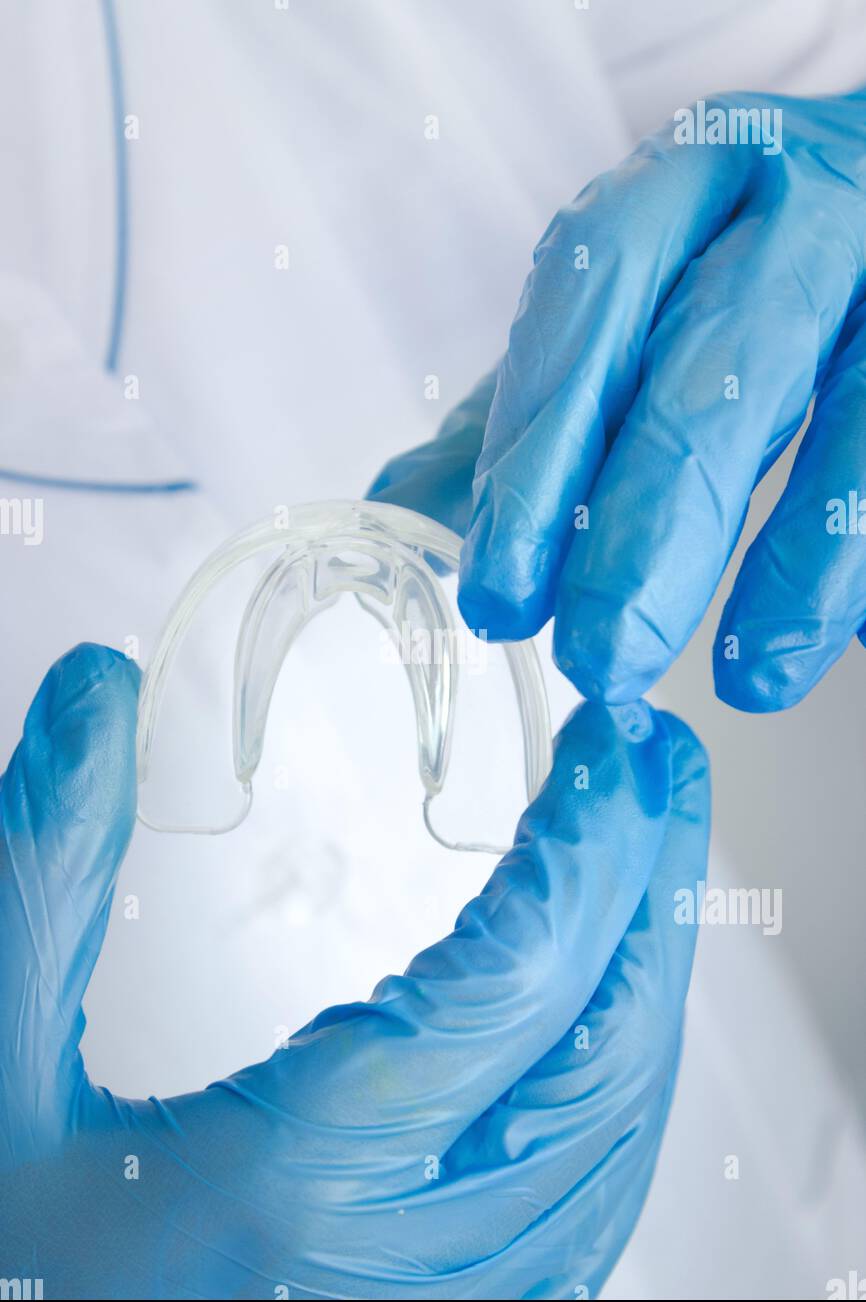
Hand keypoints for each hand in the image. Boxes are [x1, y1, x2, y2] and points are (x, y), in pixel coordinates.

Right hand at [0, 644, 707, 1299]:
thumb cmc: (20, 1266)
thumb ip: (47, 875)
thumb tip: (99, 694)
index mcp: (294, 1183)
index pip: (507, 986)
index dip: (584, 850)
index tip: (612, 750)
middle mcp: (406, 1269)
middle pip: (601, 1056)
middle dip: (648, 891)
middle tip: (659, 769)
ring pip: (620, 1136)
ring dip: (650, 978)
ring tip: (649, 860)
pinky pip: (592, 1197)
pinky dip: (621, 1076)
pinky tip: (607, 1003)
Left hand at [372, 90, 865, 711]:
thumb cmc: (751, 268)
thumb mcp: (639, 307)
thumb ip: (538, 402)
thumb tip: (408, 504)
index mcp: (688, 182)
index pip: (595, 300)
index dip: (541, 449)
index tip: (502, 588)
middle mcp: (801, 209)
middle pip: (714, 369)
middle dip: (646, 527)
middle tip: (600, 657)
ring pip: (852, 422)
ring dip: (789, 565)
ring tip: (740, 679)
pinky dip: (851, 567)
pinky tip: (812, 642)